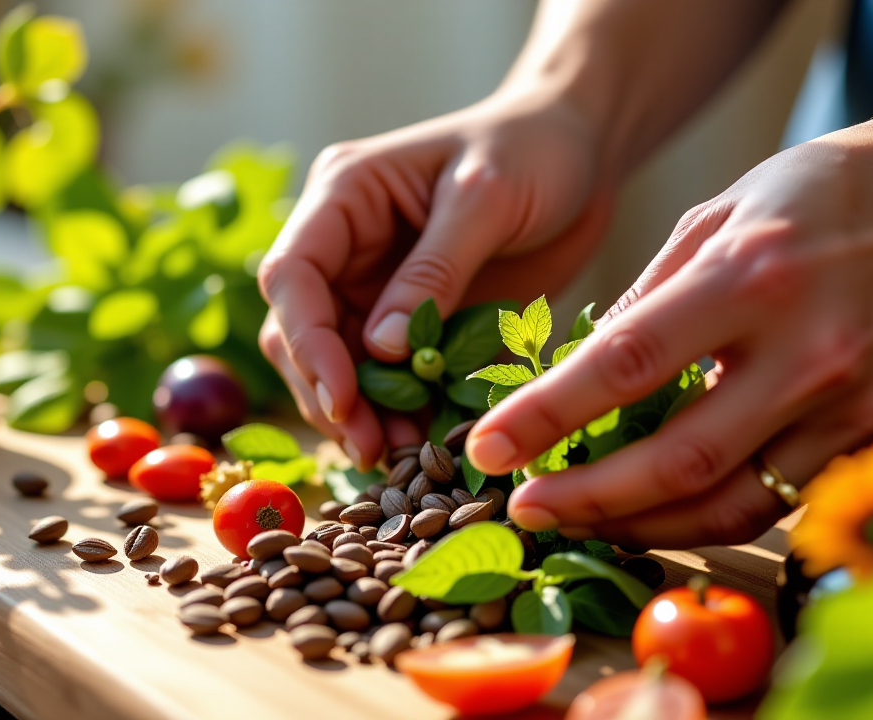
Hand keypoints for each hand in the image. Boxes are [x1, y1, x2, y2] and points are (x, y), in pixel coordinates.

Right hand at [258, 94, 613, 467]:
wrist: (580, 155)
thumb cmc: (533, 151)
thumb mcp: (486, 199)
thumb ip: (434, 271)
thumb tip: (380, 349)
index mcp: (344, 195)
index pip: (292, 274)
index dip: (307, 342)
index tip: (343, 399)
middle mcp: (345, 246)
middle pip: (300, 332)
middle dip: (330, 394)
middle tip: (375, 448)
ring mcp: (375, 288)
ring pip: (337, 366)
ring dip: (362, 415)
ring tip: (406, 459)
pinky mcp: (412, 323)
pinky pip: (390, 379)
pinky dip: (403, 415)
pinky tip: (428, 446)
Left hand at [468, 114, 872, 548]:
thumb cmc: (815, 197)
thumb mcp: (713, 217)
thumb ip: (644, 299)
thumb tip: (577, 376)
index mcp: (751, 279)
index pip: (626, 364)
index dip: (548, 417)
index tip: (487, 450)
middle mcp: (807, 353)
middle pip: (678, 458)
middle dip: (587, 498)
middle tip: (524, 509)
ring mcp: (852, 406)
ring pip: (732, 503)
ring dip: (645, 525)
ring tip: (582, 521)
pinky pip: (780, 500)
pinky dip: (712, 516)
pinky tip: (660, 511)